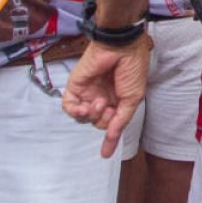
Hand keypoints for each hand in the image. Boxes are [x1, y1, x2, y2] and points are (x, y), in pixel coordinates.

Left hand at [62, 37, 151, 158]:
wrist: (120, 48)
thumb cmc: (131, 69)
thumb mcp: (132, 100)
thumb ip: (120, 121)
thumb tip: (112, 140)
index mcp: (117, 100)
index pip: (110, 124)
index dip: (109, 137)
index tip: (106, 154)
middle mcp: (102, 96)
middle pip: (97, 122)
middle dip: (104, 120)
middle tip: (110, 108)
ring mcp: (88, 92)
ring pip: (83, 117)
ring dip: (92, 115)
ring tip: (100, 103)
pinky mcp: (75, 86)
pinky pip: (69, 106)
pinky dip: (76, 112)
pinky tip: (85, 107)